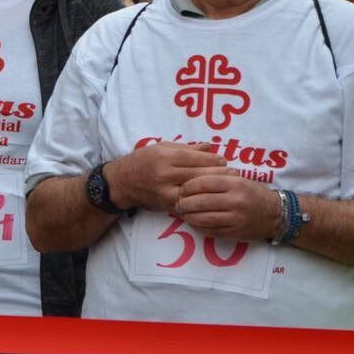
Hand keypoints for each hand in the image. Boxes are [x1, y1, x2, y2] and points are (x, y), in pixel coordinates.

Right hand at [105, 143, 232, 212]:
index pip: (197, 158)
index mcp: (165, 157)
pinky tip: (211, 198)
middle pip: (200, 175)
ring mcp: (166, 192)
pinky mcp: (166, 205)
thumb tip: (210, 147)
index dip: (214, 160)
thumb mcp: (161, 147)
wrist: (121, 183)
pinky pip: (189, 203)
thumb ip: (187, 148)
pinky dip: (202, 201)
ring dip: (213, 189)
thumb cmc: (142, 161)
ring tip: (225, 186)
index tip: (223, 161)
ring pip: (197, 192)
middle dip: (219, 174)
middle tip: (232, 173)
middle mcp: (165, 175)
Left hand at [175, 174, 280, 241]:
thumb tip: (188, 181)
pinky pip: (209, 231)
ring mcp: (234, 219)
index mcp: (235, 184)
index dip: (187, 186)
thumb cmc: (252, 193)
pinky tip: (194, 222)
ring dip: (187, 216)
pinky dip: (197, 226)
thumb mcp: (238, 179)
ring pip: (201, 218)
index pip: (202, 183)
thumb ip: (216, 177)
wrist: (276, 214)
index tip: (181, 189)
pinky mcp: (234, 233)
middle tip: (178, 203)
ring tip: (183, 213)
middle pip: (199, 202)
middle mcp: (235, 201)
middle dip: (183, 203)